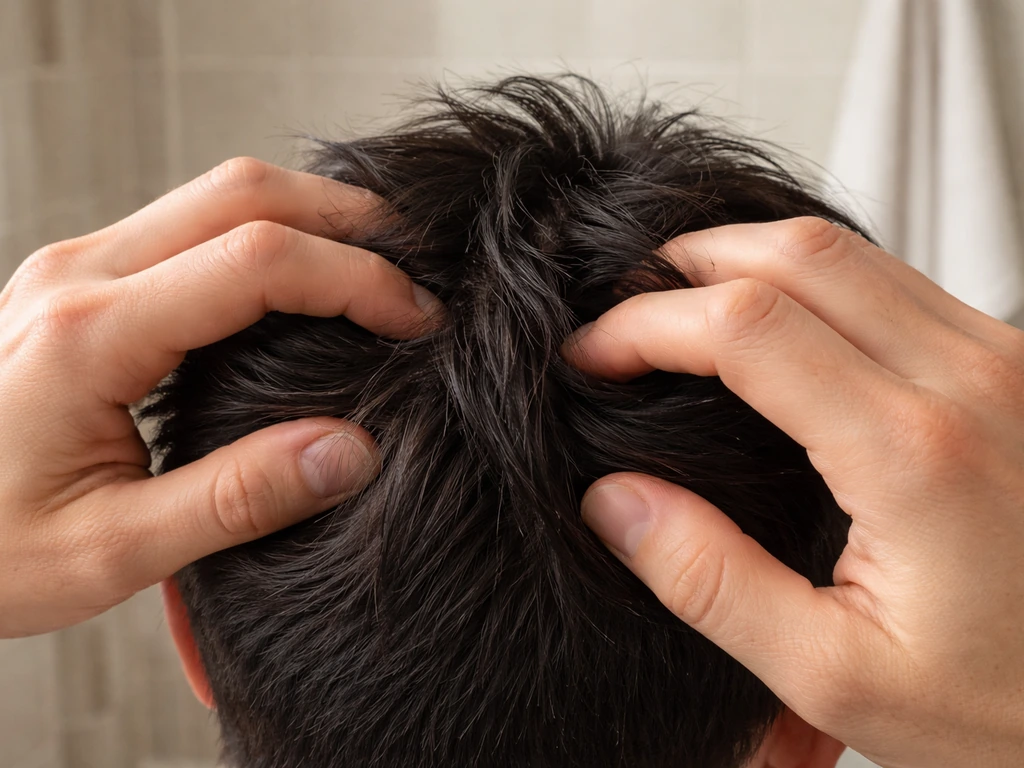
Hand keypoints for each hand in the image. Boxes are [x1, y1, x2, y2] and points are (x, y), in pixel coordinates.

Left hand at [0, 157, 440, 638]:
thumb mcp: (110, 552)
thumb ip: (237, 499)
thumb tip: (353, 451)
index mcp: (87, 335)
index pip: (254, 261)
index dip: (355, 277)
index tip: (417, 318)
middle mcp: (78, 276)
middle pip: (239, 192)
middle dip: (346, 217)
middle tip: (418, 266)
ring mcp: (76, 269)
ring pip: (216, 195)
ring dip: (309, 215)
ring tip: (377, 263)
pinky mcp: (82, 282)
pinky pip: (190, 225)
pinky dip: (267, 232)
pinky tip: (303, 274)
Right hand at [564, 217, 1023, 767]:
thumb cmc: (1000, 699)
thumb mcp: (836, 673)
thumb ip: (711, 582)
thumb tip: (615, 503)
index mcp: (912, 455)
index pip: (746, 327)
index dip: (645, 325)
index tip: (591, 354)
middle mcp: (968, 381)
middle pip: (796, 253)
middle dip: (687, 264)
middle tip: (626, 310)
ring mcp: (1002, 359)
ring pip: (848, 251)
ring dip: (747, 259)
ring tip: (684, 309)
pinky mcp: (1013, 362)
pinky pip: (893, 278)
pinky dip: (811, 278)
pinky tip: (774, 324)